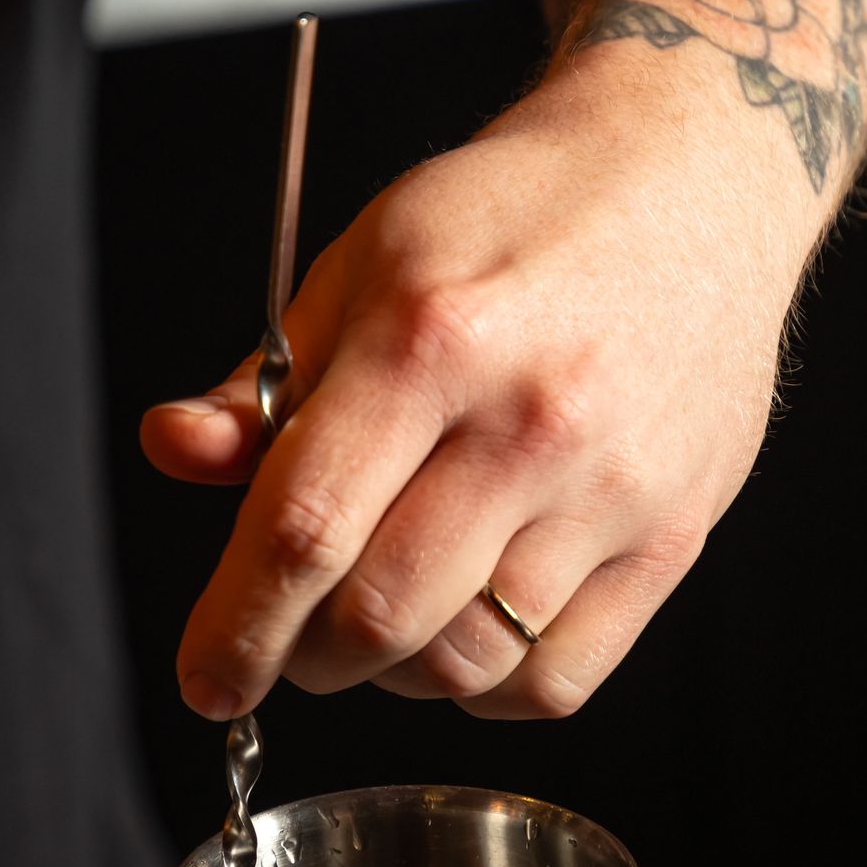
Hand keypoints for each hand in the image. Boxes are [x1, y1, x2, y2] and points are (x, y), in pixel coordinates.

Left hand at [143, 43, 811, 721]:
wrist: (690, 178)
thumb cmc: (513, 219)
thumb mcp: (365, 263)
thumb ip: (265, 379)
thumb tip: (176, 451)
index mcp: (430, 339)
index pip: (304, 527)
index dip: (236, 626)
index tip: (204, 679)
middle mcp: (530, 421)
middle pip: (380, 615)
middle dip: (305, 654)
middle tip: (294, 634)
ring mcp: (612, 488)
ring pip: (466, 662)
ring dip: (394, 674)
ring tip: (384, 616)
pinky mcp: (673, 534)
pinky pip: (556, 679)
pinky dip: (489, 689)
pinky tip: (469, 630)